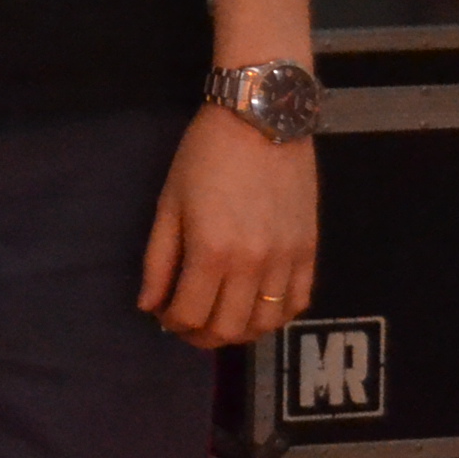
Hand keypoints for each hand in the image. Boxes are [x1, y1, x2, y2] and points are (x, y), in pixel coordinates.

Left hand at [141, 102, 316, 346]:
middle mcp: (253, 265)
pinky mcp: (309, 252)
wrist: (260, 121)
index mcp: (211, 252)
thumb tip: (149, 305)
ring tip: (219, 316)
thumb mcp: (169, 204)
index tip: (163, 314)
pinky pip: (298, 303)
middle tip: (187, 323)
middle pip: (229, 329)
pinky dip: (276, 315)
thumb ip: (158, 260)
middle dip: (202, 336)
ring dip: (239, 331)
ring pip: (265, 324)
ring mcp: (286, 261)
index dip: (172, 323)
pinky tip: (255, 305)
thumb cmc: (204, 156)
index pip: (190, 315)